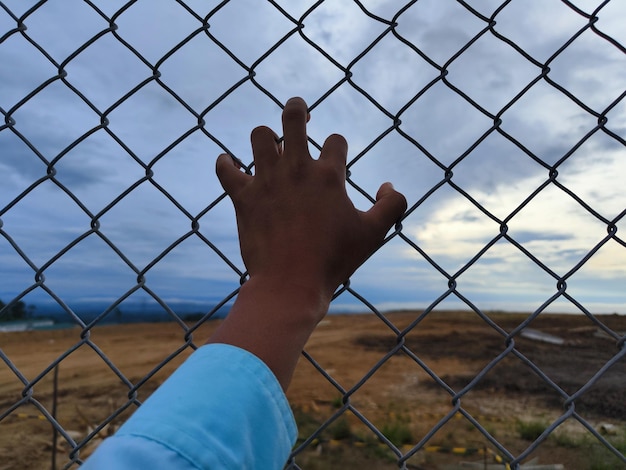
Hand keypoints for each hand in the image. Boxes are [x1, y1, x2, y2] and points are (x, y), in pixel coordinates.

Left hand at [216, 97, 406, 300]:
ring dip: (266, 136)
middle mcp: (296, 169)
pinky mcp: (243, 197)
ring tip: (270, 146)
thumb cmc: (334, 259)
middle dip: (297, 109)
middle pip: (294, 119)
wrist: (291, 283)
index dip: (339, 147)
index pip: (336, 141)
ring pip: (260, 136)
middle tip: (299, 110)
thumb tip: (389, 186)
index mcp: (328, 175)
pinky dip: (225, 164)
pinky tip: (229, 163)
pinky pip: (226, 169)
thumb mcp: (373, 234)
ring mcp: (267, 180)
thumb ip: (392, 206)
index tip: (337, 162)